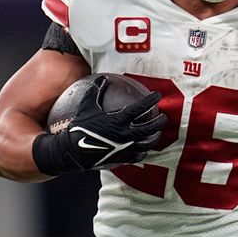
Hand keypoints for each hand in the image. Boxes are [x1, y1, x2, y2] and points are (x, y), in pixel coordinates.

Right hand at [34, 76, 166, 174]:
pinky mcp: (122, 159)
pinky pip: (138, 156)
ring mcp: (125, 148)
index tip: (157, 95)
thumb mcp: (86, 106)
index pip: (140, 108)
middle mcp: (125, 134)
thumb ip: (96, 91)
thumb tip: (102, 78)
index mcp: (119, 120)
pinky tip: (144, 149)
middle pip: (149, 128)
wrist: (73, 151)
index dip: (151, 100)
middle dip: (159, 121)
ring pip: (147, 143)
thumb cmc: (80, 127)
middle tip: (164, 116)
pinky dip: (143, 151)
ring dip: (155, 137)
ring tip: (157, 133)